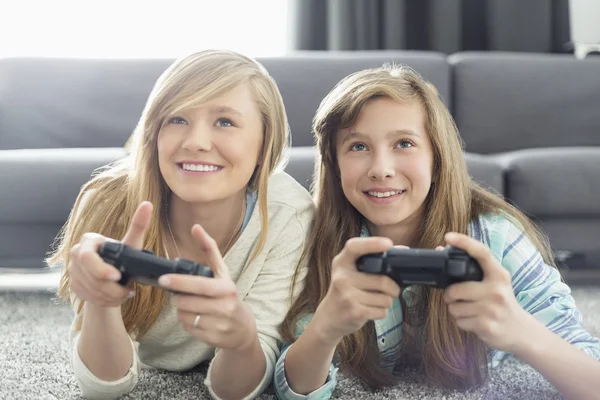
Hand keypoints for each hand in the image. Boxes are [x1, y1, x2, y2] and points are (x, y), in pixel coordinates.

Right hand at [68, 201, 152, 306]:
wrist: (114, 277)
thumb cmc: (124, 256)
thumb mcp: (132, 244)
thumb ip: (139, 225)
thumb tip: (148, 204)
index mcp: (88, 241)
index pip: (86, 257)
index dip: (100, 269)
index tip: (118, 276)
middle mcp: (76, 253)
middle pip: (89, 277)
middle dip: (111, 288)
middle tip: (128, 291)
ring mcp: (72, 270)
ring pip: (90, 289)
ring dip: (110, 296)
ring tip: (125, 294)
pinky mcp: (73, 285)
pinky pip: (88, 297)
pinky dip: (104, 301)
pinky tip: (115, 297)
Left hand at [158, 224, 256, 350]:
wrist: (244, 328)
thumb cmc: (229, 295)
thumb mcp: (223, 272)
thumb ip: (209, 248)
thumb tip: (195, 227)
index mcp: (226, 289)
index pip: (198, 285)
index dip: (179, 282)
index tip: (162, 279)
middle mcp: (224, 307)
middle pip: (186, 302)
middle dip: (177, 297)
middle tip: (178, 293)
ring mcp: (218, 325)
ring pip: (184, 316)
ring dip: (182, 310)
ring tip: (191, 305)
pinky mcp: (212, 338)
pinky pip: (188, 328)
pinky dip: (187, 322)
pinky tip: (196, 317)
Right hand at [312, 237, 401, 345]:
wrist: (329, 318)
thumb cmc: (346, 291)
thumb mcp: (350, 272)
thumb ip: (372, 261)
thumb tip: (403, 251)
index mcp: (341, 263)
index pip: (354, 247)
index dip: (372, 243)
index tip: (388, 244)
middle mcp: (342, 278)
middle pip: (382, 280)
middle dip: (393, 288)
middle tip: (391, 290)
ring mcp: (347, 296)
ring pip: (385, 298)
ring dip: (387, 302)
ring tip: (376, 301)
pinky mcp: (354, 312)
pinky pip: (382, 311)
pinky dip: (381, 312)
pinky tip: (370, 310)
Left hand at [443, 232, 536, 352]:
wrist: (520, 331)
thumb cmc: (501, 302)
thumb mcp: (494, 283)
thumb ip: (471, 269)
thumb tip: (441, 250)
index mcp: (499, 275)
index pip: (482, 253)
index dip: (464, 242)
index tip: (448, 236)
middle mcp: (497, 290)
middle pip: (456, 289)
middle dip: (450, 295)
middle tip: (456, 297)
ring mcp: (492, 309)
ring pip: (454, 308)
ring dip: (456, 310)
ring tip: (469, 310)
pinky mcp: (486, 325)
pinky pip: (459, 321)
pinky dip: (461, 322)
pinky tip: (474, 320)